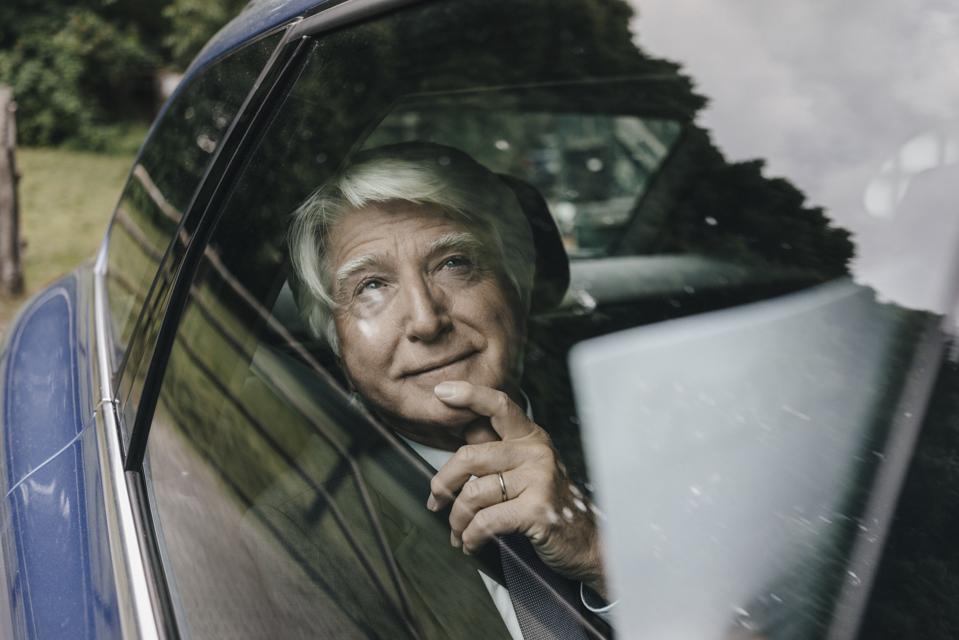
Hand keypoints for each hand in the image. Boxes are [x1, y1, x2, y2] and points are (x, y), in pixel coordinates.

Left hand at [426, 380, 606, 597]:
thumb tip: (461, 432)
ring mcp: (539, 479)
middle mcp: (536, 452)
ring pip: (473, 494)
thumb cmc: (550, 505)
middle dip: (443, 483)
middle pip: (470, 456)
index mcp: (531, 437)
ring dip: (456, 519)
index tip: (441, 391)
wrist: (588, 542)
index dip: (468, 395)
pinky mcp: (537, 509)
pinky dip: (471, 536)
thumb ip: (497, 451)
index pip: (498, 405)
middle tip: (435, 500)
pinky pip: (486, 521)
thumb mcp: (528, 469)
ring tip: (457, 531)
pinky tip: (470, 543)